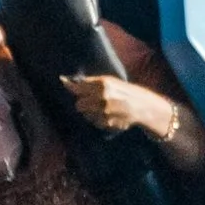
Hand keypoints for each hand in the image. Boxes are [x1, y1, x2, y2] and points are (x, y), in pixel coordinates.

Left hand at [63, 68, 179, 142]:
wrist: (142, 107)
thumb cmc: (126, 91)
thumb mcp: (111, 81)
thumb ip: (92, 82)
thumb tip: (71, 82)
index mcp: (103, 85)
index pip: (79, 87)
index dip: (69, 86)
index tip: (62, 81)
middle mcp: (102, 98)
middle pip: (79, 104)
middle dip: (82, 103)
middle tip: (91, 101)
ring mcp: (104, 112)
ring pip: (85, 114)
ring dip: (90, 112)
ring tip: (102, 108)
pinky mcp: (106, 123)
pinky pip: (93, 122)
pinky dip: (97, 119)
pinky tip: (106, 115)